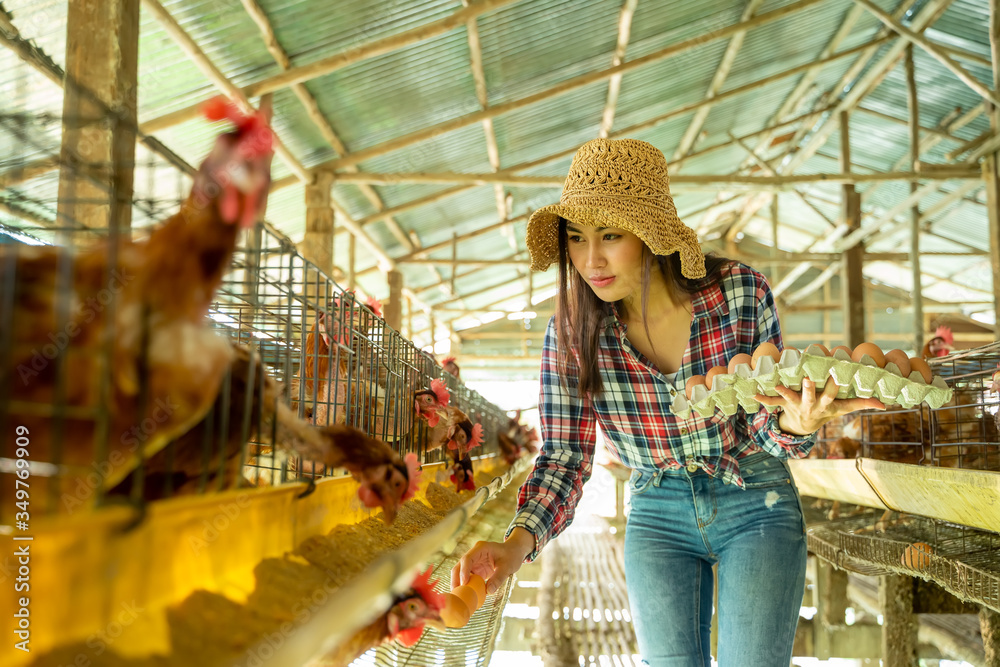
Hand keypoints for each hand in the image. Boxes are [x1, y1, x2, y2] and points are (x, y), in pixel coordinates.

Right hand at [451, 527, 534, 593]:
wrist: (514, 552)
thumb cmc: (511, 556)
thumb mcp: (507, 567)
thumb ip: (498, 578)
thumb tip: (488, 591)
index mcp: (481, 548)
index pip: (467, 559)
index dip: (463, 571)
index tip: (464, 583)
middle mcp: (474, 554)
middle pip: (460, 565)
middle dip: (456, 579)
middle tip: (456, 593)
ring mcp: (474, 562)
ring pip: (460, 572)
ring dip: (458, 583)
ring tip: (458, 596)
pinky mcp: (475, 569)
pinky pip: (467, 577)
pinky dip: (466, 585)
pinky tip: (466, 594)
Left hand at [754, 377, 885, 435]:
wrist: (803, 427)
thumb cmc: (825, 411)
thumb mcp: (843, 409)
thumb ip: (862, 404)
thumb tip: (885, 404)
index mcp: (825, 405)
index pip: (833, 395)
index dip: (835, 386)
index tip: (838, 375)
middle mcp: (810, 405)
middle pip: (810, 396)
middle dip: (809, 389)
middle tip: (807, 379)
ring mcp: (796, 405)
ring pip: (790, 398)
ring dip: (784, 392)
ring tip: (777, 385)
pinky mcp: (783, 405)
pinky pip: (771, 403)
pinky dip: (763, 399)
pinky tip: (753, 394)